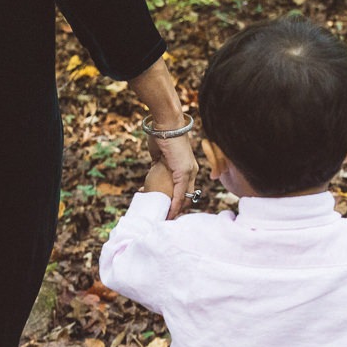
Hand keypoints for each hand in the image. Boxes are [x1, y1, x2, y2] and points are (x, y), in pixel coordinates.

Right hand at [126, 57, 198, 218]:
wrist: (165, 124)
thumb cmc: (161, 134)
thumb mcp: (160, 154)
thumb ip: (160, 163)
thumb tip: (154, 167)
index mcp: (187, 167)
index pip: (186, 191)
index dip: (178, 203)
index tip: (169, 213)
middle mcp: (192, 171)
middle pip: (188, 197)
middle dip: (179, 211)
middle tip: (168, 222)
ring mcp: (189, 171)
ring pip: (186, 198)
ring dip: (177, 211)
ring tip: (168, 222)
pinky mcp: (184, 171)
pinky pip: (181, 193)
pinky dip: (176, 205)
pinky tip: (170, 214)